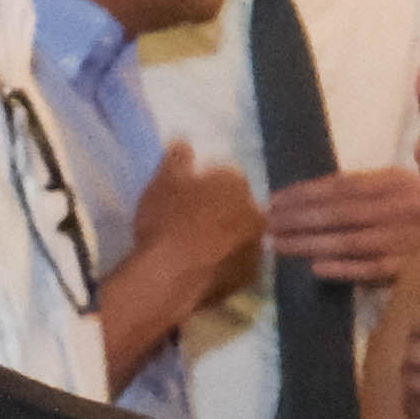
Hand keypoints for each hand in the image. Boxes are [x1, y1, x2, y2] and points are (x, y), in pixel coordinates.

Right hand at [124, 148, 267, 323]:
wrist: (168, 276)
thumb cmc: (166, 221)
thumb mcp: (162, 182)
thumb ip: (176, 158)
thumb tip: (184, 141)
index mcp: (237, 184)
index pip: (226, 174)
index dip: (205, 182)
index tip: (188, 193)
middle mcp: (256, 212)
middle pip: (239, 205)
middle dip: (221, 209)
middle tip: (192, 220)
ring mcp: (256, 247)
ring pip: (240, 235)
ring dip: (226, 237)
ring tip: (196, 247)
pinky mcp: (249, 277)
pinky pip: (236, 264)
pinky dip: (224, 263)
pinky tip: (202, 267)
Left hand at [258, 164, 419, 284]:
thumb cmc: (415, 216)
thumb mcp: (393, 192)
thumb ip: (355, 192)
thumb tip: (296, 199)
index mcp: (396, 182)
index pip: (341, 186)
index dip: (302, 193)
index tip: (271, 201)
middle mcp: (404, 207)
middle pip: (341, 212)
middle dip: (297, 219)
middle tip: (265, 225)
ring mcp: (409, 239)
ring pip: (350, 241)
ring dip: (308, 243)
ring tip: (276, 245)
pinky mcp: (413, 270)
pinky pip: (372, 269)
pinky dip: (343, 269)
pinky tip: (315, 268)